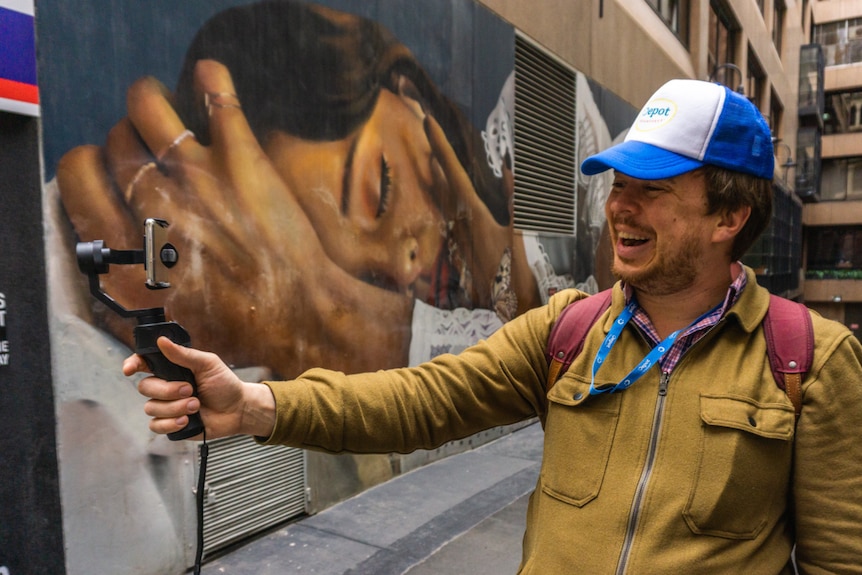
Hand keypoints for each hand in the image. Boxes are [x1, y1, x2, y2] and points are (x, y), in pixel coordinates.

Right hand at [58, 60, 413, 375]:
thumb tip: (100, 252)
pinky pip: (215, 94)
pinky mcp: (242, 160)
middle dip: (128, 139)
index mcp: (125, 247)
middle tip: (151, 148)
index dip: (90, 166)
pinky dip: (210, 77)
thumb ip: (119, 286)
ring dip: (149, 98)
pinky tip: (208, 76)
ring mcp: (198, 176)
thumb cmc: (231, 329)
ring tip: (165, 103)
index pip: (78, 174)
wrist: (298, 316)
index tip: (110, 171)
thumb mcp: (156, 322)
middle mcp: (153, 204)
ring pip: (147, 104)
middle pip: (116, 139)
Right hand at [124, 337, 274, 438]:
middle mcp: (165, 387)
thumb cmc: (224, 384)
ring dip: (175, 407)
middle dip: (168, 390)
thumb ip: (184, 354)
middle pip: (145, 387)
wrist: (238, 409)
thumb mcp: (208, 364)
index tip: (130, 369)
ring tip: (196, 406)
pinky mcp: (170, 424)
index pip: (144, 363)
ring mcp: (167, 406)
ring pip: (151, 408)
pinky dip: (171, 423)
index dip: (133, 364)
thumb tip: (162, 340)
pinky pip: (156, 426)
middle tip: (190, 390)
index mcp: (172, 369)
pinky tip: (187, 420)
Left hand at [424, 114, 539, 311]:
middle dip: (433, 154)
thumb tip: (509, 168)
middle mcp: (458, 220)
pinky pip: (445, 217)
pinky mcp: (458, 246)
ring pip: (440, 197)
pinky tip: (437, 192)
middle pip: (441, 180)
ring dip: (434, 174)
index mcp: (472, 213)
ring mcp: (455, 233)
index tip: (428, 121)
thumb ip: (517, 201)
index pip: (453, 171)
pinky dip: (442, 201)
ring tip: (426, 152)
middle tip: (422, 126)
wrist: (508, 306)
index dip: (440, 145)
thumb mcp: (519, 234)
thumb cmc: (515, 272)